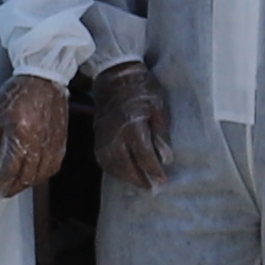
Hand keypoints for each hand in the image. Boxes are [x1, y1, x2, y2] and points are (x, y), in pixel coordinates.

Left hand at [0, 72, 67, 195]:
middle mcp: (40, 143)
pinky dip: (43, 175)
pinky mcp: (61, 141)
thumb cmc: (16, 93)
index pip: (10, 170)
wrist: (43, 78)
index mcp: (21, 136)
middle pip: (27, 177)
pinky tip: (34, 175)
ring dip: (27, 184)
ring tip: (15, 186)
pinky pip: (54, 166)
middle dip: (12, 188)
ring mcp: (53, 144)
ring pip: (42, 175)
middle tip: (1, 192)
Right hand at [88, 60, 173, 194]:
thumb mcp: (159, 106)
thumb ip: (161, 133)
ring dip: (126, 178)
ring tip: (140, 184)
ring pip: (113, 165)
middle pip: (126, 165)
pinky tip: (124, 173)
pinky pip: (104, 159)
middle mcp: (115, 134)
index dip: (154, 170)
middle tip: (153, 189)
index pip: (143, 155)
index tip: (163, 180)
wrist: (115, 75)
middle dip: (140, 179)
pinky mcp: (98, 136)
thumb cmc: (142, 88)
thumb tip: (166, 158)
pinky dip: (114, 170)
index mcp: (132, 125)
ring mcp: (104, 136)